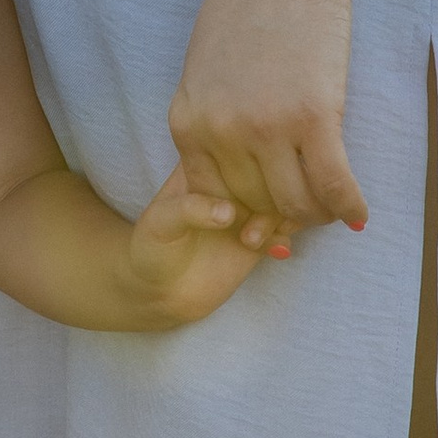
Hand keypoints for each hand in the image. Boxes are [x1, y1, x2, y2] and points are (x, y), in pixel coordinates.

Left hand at [123, 161, 284, 323]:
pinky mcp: (260, 237)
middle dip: (268, 193)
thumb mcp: (159, 223)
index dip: (246, 163)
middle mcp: (229, 181)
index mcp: (202, 163)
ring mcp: (247, 208)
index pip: (235, 144)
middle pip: (266, 167)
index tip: (236, 194)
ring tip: (253, 240)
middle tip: (251, 226)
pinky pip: (287, 225)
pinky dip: (286, 235)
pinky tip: (273, 250)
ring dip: (280, 214)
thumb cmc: (151, 247)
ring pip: (282, 194)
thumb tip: (230, 212)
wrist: (160, 292)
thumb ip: (189, 209)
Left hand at [168, 0, 367, 235]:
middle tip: (307, 211)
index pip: (213, 200)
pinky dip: (350, 208)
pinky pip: (335, 187)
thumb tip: (239, 179)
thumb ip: (212, 123)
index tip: (267, 216)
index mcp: (187, 121)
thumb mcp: (204, 72)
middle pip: (257, 207)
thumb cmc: (245, 6)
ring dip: (318, 215)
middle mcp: (221, 131)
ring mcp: (266, 127)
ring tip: (333, 205)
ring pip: (297, 205)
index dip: (245, 215)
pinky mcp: (313, 117)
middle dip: (283, 218)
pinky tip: (359, 214)